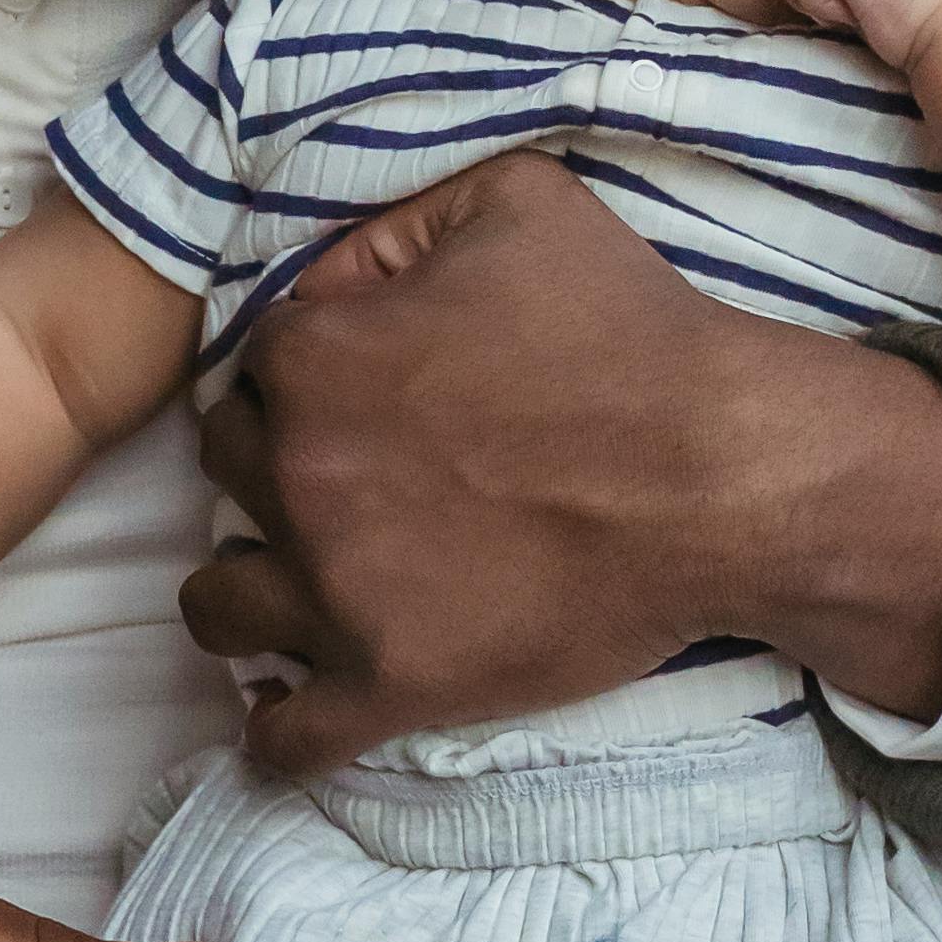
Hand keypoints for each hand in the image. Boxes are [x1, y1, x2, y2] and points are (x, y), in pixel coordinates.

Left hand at [182, 147, 941, 764]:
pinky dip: (277, 731)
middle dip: (271, 472)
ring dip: (244, 591)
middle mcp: (302, 477)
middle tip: (339, 480)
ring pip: (218, 605)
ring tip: (288, 588)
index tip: (351, 394)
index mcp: (316, 361)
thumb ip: (400, 220)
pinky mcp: (393, 685)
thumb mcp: (516, 203)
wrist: (724, 477)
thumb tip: (334, 271)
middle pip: (226, 476)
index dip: (300, 377)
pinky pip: (286, 738)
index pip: (254, 369)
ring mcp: (339, 593)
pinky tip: (292, 706)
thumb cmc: (633, 333)